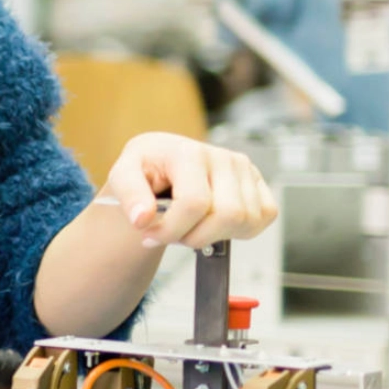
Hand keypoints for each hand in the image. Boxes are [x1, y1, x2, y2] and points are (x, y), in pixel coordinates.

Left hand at [102, 132, 277, 250]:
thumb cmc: (146, 168)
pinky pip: (264, 217)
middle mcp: (223, 157)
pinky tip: (215, 223)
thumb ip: (129, 195)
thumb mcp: (123, 175)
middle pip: (227, 215)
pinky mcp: (259, 182)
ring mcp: (245, 169)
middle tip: (175, 233)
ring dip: (215, 235)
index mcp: (189, 152)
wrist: (162, 162)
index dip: (172, 230)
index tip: (150, 235)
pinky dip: (241, 230)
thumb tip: (142, 219)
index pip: (194, 203)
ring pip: (246, 220)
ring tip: (192, 226)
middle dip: (196, 236)